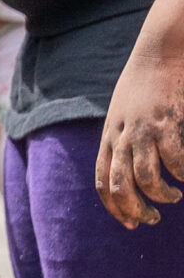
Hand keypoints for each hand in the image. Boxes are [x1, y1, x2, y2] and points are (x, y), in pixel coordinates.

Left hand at [97, 41, 183, 227]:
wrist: (157, 54)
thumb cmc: (142, 86)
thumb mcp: (122, 114)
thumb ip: (123, 138)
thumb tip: (130, 168)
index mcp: (109, 136)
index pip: (102, 180)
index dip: (114, 207)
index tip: (130, 223)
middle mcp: (121, 135)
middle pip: (119, 186)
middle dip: (134, 210)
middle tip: (151, 219)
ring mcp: (143, 129)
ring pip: (146, 178)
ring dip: (160, 196)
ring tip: (173, 198)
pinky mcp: (166, 122)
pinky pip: (174, 161)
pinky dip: (182, 175)